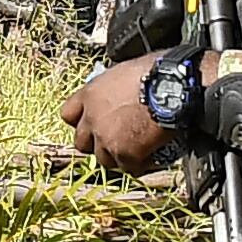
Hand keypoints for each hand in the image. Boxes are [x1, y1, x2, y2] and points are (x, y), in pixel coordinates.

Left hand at [63, 52, 178, 174]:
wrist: (172, 87)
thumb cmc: (155, 72)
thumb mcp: (123, 73)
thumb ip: (112, 89)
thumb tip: (120, 94)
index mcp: (89, 95)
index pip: (68, 114)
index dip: (82, 122)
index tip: (93, 123)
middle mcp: (92, 118)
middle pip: (82, 143)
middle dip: (97, 143)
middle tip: (115, 141)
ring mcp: (106, 138)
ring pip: (104, 159)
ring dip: (118, 157)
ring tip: (136, 149)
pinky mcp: (125, 154)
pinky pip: (129, 168)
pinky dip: (139, 165)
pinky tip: (151, 156)